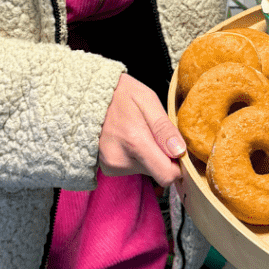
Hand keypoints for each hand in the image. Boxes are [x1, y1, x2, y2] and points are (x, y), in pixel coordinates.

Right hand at [98, 73, 186, 187]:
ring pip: (145, 170)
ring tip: (137, 132)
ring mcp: (111, 166)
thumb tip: (180, 152)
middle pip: (157, 172)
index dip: (178, 166)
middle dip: (162, 156)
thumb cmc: (120, 93)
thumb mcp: (147, 100)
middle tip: (153, 132)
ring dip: (148, 155)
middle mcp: (120, 159)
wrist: (88, 94)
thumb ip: (164, 127)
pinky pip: (132, 168)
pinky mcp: (107, 168)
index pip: (166, 175)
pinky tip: (128, 139)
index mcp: (134, 141)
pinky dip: (135, 156)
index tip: (177, 150)